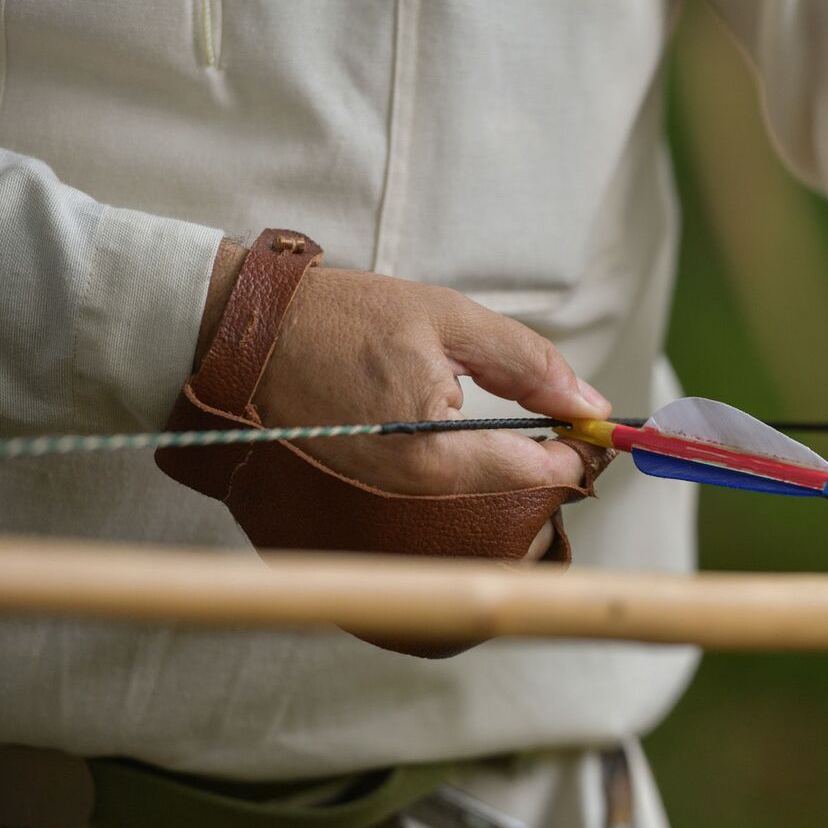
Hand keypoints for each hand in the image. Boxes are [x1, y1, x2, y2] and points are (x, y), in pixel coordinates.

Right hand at [198, 243, 610, 558]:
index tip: (593, 424)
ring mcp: (378, 509)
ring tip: (503, 427)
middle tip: (552, 421)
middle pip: (510, 499)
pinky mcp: (355, 506)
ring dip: (501, 470)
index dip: (580, 448)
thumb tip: (592, 403)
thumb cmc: (337, 318)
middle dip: (542, 462)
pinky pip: (429, 503)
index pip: (540, 474)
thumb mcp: (448, 319)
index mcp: (434, 457)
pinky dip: (456, 477)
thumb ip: (528, 364)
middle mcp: (408, 499)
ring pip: (472, 504)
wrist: (235, 334)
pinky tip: (451, 440)